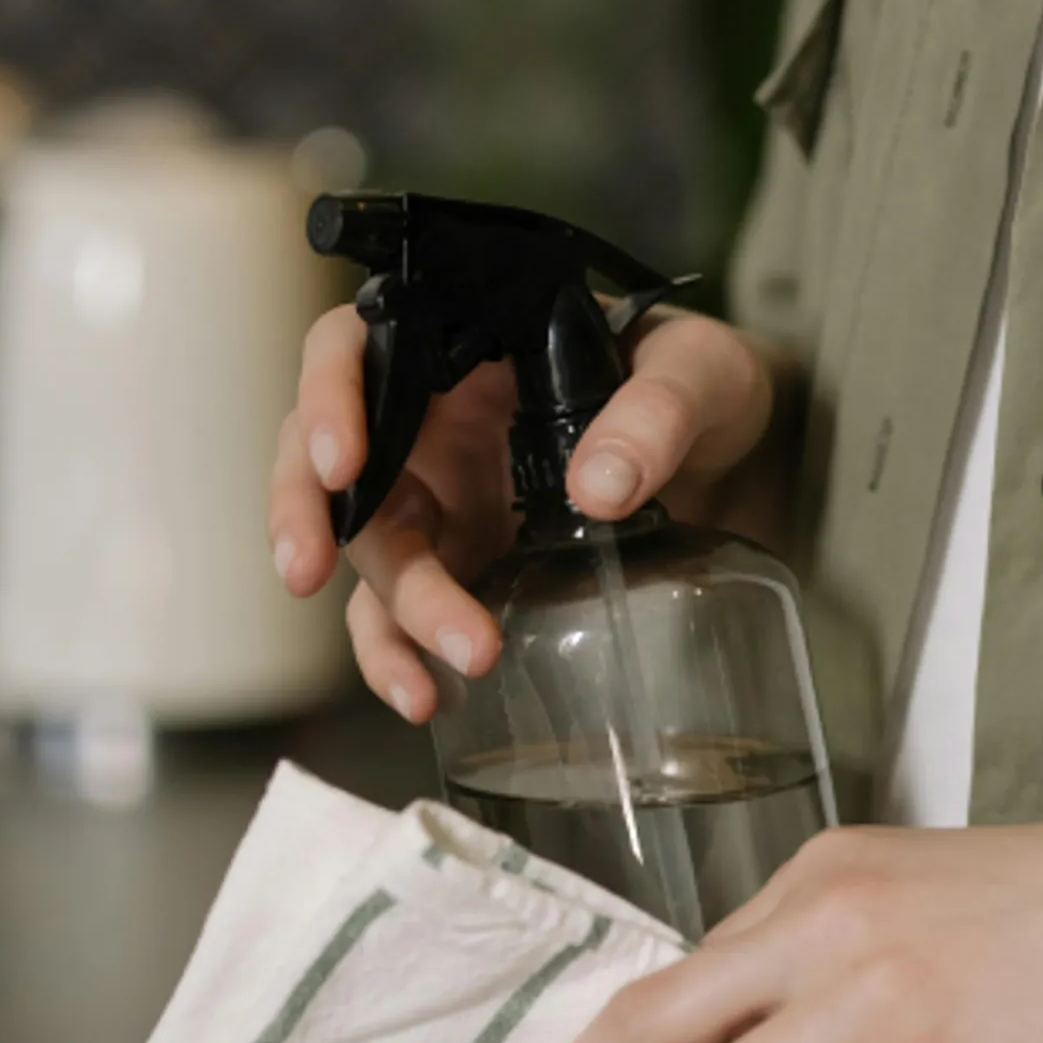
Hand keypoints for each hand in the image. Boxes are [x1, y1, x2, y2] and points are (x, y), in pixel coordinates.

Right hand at [266, 302, 775, 720]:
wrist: (735, 451)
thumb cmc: (703, 383)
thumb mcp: (700, 372)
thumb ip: (657, 411)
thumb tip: (597, 486)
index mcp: (464, 345)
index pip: (355, 348)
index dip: (327, 397)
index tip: (343, 460)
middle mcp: (432, 420)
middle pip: (329, 460)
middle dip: (308, 517)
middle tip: (307, 573)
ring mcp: (442, 499)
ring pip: (370, 552)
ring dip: (390, 616)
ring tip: (441, 675)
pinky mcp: (463, 567)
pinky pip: (401, 616)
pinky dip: (401, 659)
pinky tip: (429, 697)